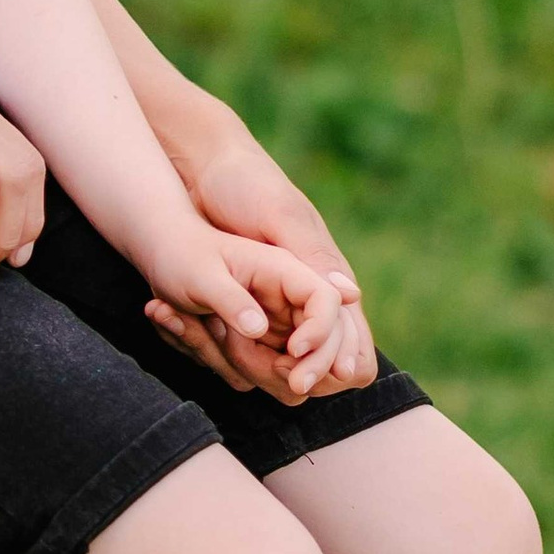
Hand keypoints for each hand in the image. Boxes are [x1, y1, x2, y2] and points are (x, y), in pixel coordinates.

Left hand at [172, 125, 375, 397]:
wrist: (203, 168)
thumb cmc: (246, 185)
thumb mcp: (279, 216)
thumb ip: (312, 254)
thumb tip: (350, 296)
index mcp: (324, 269)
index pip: (351, 327)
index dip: (343, 356)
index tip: (323, 376)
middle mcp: (307, 289)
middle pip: (329, 350)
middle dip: (314, 371)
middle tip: (292, 384)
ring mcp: (277, 296)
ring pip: (293, 353)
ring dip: (280, 367)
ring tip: (263, 375)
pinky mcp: (246, 298)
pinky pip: (256, 340)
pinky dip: (249, 354)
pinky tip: (235, 363)